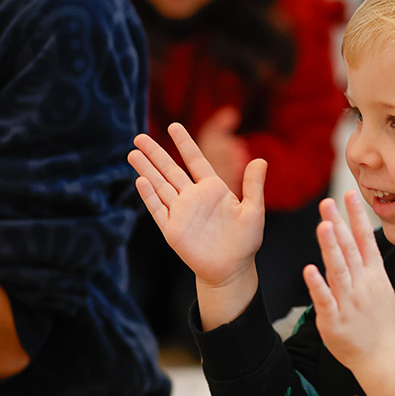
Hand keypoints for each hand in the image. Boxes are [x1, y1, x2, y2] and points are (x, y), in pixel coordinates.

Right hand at [129, 123, 265, 290]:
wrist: (232, 269)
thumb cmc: (245, 241)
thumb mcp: (253, 210)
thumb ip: (253, 186)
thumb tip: (261, 160)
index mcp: (213, 189)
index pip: (195, 161)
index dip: (185, 143)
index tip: (174, 126)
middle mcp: (193, 197)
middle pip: (170, 170)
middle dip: (155, 153)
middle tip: (139, 137)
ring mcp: (180, 212)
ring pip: (159, 186)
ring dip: (146, 170)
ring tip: (133, 153)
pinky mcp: (172, 229)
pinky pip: (158, 209)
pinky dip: (149, 196)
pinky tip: (141, 181)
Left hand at [302, 191, 394, 395]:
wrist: (381, 355)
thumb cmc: (377, 318)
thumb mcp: (380, 285)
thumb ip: (366, 261)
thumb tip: (356, 233)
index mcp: (374, 274)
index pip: (365, 239)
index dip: (357, 216)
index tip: (350, 194)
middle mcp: (362, 284)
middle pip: (349, 249)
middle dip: (338, 225)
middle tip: (328, 202)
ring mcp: (349, 302)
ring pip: (339, 270)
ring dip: (331, 248)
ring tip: (323, 226)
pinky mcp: (335, 320)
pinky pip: (325, 299)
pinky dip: (318, 285)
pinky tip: (309, 269)